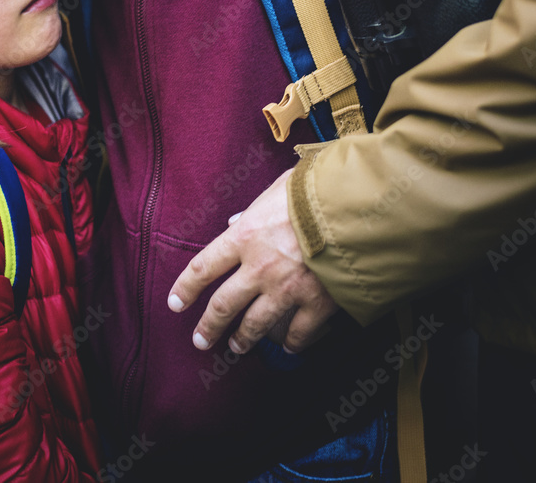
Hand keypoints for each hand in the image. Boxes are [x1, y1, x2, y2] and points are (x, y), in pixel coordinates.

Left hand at [168, 169, 338, 353]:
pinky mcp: (318, 304)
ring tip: (237, 347)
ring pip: (256, 325)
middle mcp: (259, 268)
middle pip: (223, 305)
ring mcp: (288, 289)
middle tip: (200, 341)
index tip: (175, 304)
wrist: (360, 208)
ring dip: (243, 339)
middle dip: (208, 327)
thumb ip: (254, 208)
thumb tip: (235, 221)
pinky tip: (288, 347)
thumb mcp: (277, 188)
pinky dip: (293, 343)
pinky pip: (299, 333)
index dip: (185, 289)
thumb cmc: (317, 190)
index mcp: (245, 236)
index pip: (202, 268)